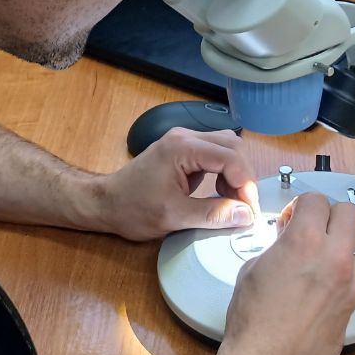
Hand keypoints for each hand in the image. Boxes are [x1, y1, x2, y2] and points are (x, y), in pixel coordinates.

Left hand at [87, 128, 259, 240]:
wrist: (106, 203)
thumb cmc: (132, 208)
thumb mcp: (174, 217)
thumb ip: (213, 214)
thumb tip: (245, 215)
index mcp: (181, 148)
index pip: (230, 157)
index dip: (245, 184)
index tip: (248, 209)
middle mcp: (185, 137)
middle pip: (232, 146)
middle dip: (244, 177)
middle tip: (245, 206)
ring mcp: (184, 141)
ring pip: (227, 147)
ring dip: (236, 174)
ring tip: (232, 201)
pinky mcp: (184, 151)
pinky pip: (215, 154)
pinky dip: (225, 173)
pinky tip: (221, 194)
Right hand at [217, 192, 354, 354]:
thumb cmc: (252, 323)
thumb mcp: (253, 270)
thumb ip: (278, 247)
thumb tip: (287, 243)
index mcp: (304, 241)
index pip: (315, 200)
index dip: (300, 206)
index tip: (292, 218)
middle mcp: (333, 257)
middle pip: (349, 212)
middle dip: (329, 215)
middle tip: (310, 228)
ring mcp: (348, 281)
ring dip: (339, 241)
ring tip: (316, 257)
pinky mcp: (354, 304)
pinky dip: (341, 268)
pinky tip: (321, 282)